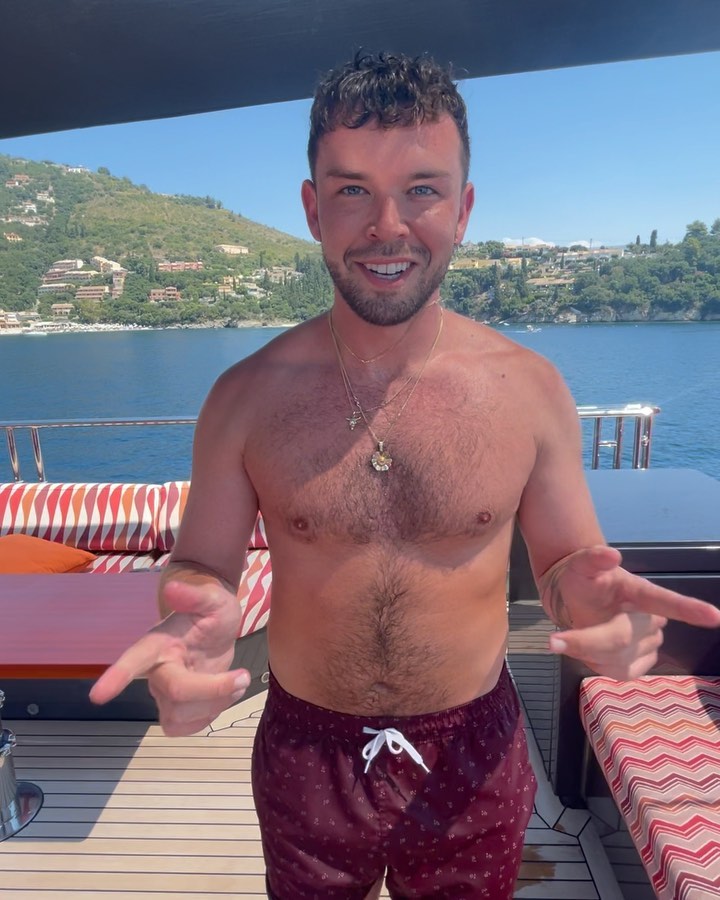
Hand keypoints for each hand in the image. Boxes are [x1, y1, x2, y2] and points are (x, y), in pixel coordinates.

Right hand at [89, 578, 248, 734]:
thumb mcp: (213, 598)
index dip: (117, 677)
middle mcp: (155, 671)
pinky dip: (210, 716)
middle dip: (214, 689)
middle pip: (175, 694)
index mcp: (157, 643)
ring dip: (216, 704)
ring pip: (180, 717)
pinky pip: (185, 728)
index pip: (134, 660)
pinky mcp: (176, 710)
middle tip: (244, 676)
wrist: (219, 626)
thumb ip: (195, 595)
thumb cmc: (212, 609)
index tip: (97, 695)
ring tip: (237, 681)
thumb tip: (172, 587)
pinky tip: (225, 695)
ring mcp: (164, 693)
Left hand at [546, 545, 719, 679]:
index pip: (666, 601)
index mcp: (640, 592)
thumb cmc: (582, 579)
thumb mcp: (580, 564)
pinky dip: (597, 663)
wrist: (576, 597)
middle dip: (586, 640)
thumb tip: (610, 554)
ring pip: (616, 659)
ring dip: (589, 652)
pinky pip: (619, 672)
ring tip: (581, 632)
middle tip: (556, 640)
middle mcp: (650, 619)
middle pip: (620, 639)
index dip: (690, 609)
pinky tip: (592, 648)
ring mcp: (648, 643)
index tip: (714, 616)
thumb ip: (592, 558)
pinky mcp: (640, 665)